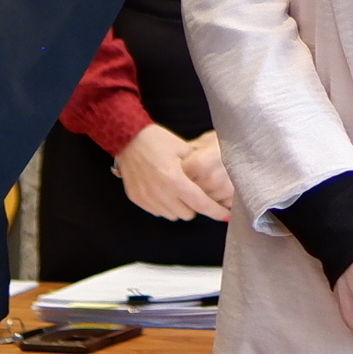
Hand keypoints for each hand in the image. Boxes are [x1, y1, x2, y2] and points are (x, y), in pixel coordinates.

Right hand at [115, 123, 234, 223]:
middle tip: (193, 192)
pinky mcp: (137, 199)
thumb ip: (196, 168)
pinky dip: (164, 206)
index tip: (226, 215)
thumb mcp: (183, 148)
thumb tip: (210, 183)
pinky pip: (157, 212)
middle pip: (187, 213)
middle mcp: (160, 193)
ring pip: (172, 215)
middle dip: (194, 205)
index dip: (216, 211)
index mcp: (175, 179)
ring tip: (177, 191)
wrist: (127, 138)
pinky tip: (162, 191)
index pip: (201, 203)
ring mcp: (147, 198)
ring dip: (179, 207)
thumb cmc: (157, 139)